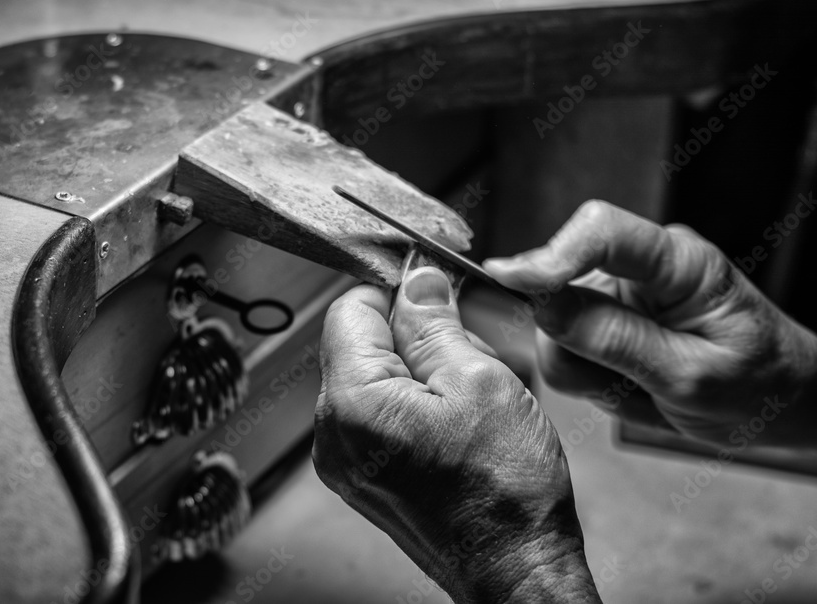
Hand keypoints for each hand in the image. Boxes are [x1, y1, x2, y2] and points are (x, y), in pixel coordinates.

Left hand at [313, 267, 600, 603]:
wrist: (516, 569)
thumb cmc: (505, 492)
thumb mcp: (478, 381)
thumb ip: (435, 324)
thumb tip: (416, 281)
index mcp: (352, 403)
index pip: (350, 309)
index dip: (396, 292)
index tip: (434, 292)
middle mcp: (333, 434)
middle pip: (359, 343)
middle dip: (414, 336)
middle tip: (468, 356)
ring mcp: (345, 459)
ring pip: (374, 377)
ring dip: (420, 370)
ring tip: (468, 398)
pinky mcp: (364, 475)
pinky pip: (380, 413)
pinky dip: (416, 402)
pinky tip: (458, 421)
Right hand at [483, 200, 816, 447]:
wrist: (780, 403)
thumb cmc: (757, 385)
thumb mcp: (691, 376)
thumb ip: (616, 340)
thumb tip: (546, 306)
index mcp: (677, 261)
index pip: (601, 230)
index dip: (549, 253)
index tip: (508, 280)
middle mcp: (640, 266)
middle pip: (561, 285)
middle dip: (573, 343)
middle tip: (623, 383)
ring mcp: (618, 293)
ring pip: (554, 326)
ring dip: (585, 369)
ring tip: (636, 388)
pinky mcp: (603, 319)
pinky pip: (564, 348)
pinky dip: (588, 376)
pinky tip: (626, 385)